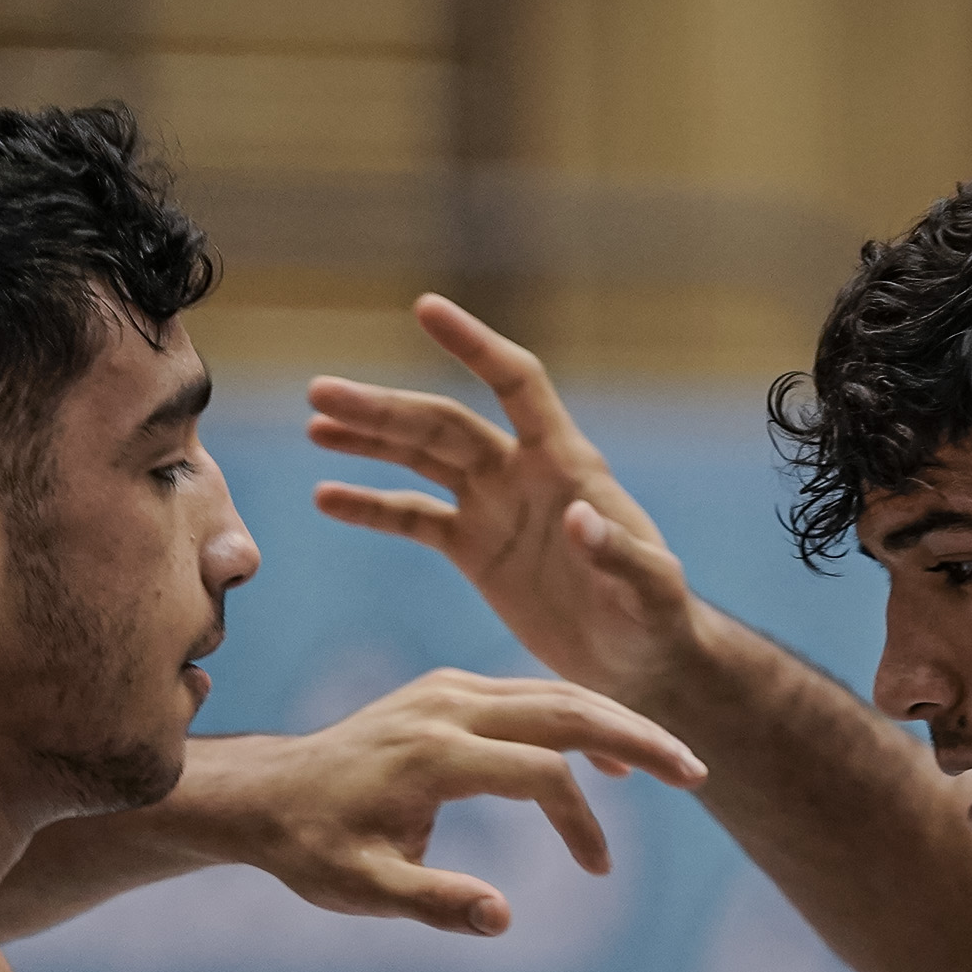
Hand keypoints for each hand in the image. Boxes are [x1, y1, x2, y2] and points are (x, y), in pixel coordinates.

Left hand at [213, 667, 703, 936]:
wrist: (264, 794)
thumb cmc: (313, 848)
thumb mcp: (362, 889)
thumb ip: (434, 903)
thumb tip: (503, 918)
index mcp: (434, 754)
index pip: (541, 775)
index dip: (581, 824)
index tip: (596, 873)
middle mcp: (446, 707)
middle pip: (565, 708)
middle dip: (637, 740)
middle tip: (697, 773)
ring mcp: (447, 690)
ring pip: (553, 693)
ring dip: (616, 725)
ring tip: (671, 764)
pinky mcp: (448, 690)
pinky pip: (528, 695)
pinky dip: (576, 719)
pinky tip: (605, 756)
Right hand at [308, 296, 703, 705]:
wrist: (640, 664)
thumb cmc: (657, 620)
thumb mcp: (648, 590)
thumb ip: (617, 554)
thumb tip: (578, 519)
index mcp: (565, 465)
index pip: (517, 384)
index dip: (475, 346)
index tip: (425, 308)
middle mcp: (523, 474)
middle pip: (444, 424)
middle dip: (385, 408)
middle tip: (320, 391)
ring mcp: (494, 508)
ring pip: (421, 459)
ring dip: (369, 440)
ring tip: (314, 423)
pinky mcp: (475, 550)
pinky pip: (413, 518)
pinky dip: (371, 507)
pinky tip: (325, 497)